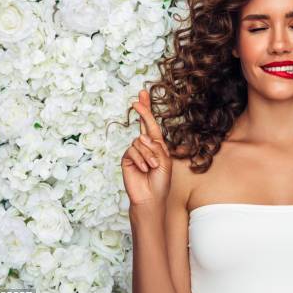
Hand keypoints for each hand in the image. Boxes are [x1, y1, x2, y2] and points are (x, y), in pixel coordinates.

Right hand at [121, 89, 171, 205]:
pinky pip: (133, 151)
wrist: (151, 197)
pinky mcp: (127, 158)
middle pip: (142, 123)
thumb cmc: (160, 181)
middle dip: (142, 111)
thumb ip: (156, 147)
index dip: (147, 110)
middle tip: (136, 99)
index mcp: (157, 144)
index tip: (142, 95)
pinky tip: (144, 169)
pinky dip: (141, 160)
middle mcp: (146, 145)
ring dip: (149, 155)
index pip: (151, 124)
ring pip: (141, 142)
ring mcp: (135, 151)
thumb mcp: (165, 161)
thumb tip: (142, 137)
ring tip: (153, 167)